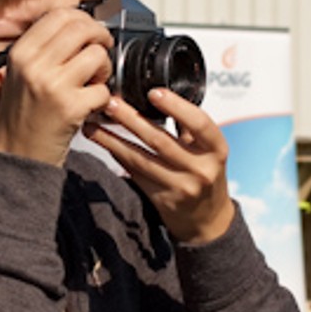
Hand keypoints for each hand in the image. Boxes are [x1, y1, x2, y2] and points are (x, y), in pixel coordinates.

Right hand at [0, 9, 113, 166]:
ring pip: (97, 55)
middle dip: (101, 37)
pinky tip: (90, 107)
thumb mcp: (18, 75)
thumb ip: (41, 49)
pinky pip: (104, 90)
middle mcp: (33, 64)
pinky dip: (104, 99)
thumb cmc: (21, 118)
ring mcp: (52, 85)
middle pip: (82, 28)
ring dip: (105, 69)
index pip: (59, 15)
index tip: (90, 30)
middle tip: (102, 50)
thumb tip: (74, 23)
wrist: (16, 159)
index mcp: (20, 52)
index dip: (83, 19)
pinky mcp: (70, 108)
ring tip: (94, 83)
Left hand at [82, 89, 234, 244]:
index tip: (153, 93)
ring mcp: (181, 187)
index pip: (200, 124)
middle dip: (131, 118)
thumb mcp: (209, 149)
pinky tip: (103, 142)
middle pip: (160, 140)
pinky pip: (134, 172)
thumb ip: (191, 127)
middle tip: (110, 102)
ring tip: (94, 123)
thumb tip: (162, 95)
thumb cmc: (206, 173)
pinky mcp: (161, 199)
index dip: (177, 106)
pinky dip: (117, 155)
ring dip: (113, 139)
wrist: (207, 219)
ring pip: (140, 158)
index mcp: (216, 149)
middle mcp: (201, 169)